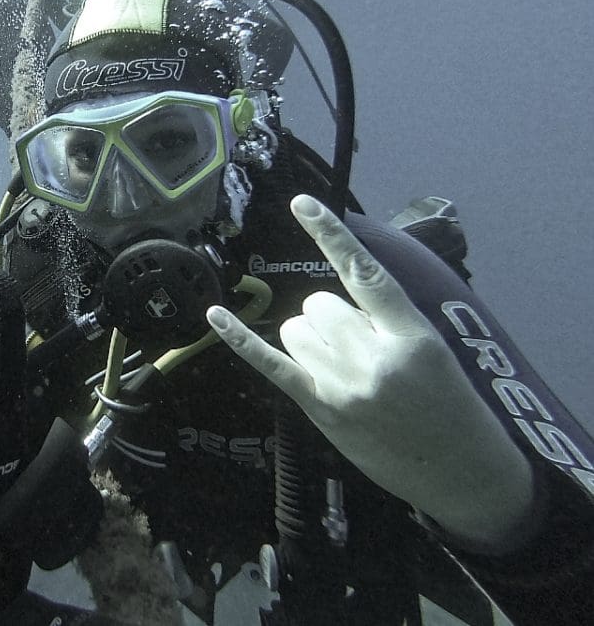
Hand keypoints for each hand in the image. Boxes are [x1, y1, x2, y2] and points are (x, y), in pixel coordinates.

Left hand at [206, 195, 533, 551]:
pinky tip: (215, 315)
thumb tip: (340, 289)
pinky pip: (270, 364)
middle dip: (333, 317)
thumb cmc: (449, 402)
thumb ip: (386, 317)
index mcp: (411, 334)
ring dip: (312, 338)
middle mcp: (372, 357)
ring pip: (296, 328)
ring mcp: (341, 385)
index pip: (363, 272)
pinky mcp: (318, 407)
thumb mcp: (433, 349)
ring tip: (347, 367)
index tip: (302, 203)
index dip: (331, 234)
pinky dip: (240, 338)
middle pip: (319, 304)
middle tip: (363, 349)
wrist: (457, 468)